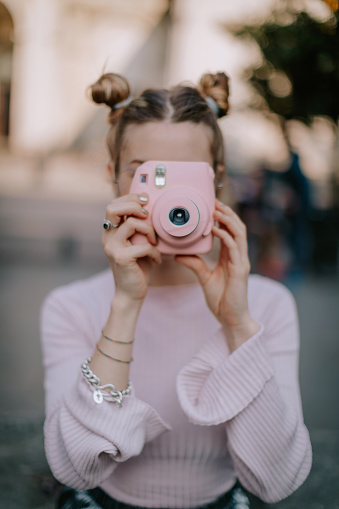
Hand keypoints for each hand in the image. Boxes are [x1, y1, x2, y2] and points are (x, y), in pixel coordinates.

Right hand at [103, 193, 160, 302]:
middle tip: (147, 213)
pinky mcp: (121, 258)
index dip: (129, 197)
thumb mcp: (138, 243)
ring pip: (130, 223)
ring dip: (149, 230)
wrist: (131, 293)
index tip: (146, 199)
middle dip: (133, 205)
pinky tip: (157, 259)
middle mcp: (107, 237)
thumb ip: (139, 228)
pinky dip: (154, 251)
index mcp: (110, 231)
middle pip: (113, 208)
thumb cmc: (138, 267)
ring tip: (155, 241)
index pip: (113, 205)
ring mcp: (112, 247)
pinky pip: (142, 245)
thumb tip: (152, 209)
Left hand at [176, 200, 259, 350]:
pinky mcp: (240, 270)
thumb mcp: (204, 278)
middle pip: (237, 227)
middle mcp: (239, 257)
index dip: (223, 217)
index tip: (211, 206)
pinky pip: (234, 248)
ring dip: (228, 219)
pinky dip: (225, 235)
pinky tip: (215, 228)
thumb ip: (194, 264)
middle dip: (226, 212)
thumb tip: (178, 254)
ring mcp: (242, 262)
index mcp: (232, 257)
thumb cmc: (221, 300)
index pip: (230, 231)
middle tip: (213, 200)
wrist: (231, 319)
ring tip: (215, 209)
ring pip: (239, 233)